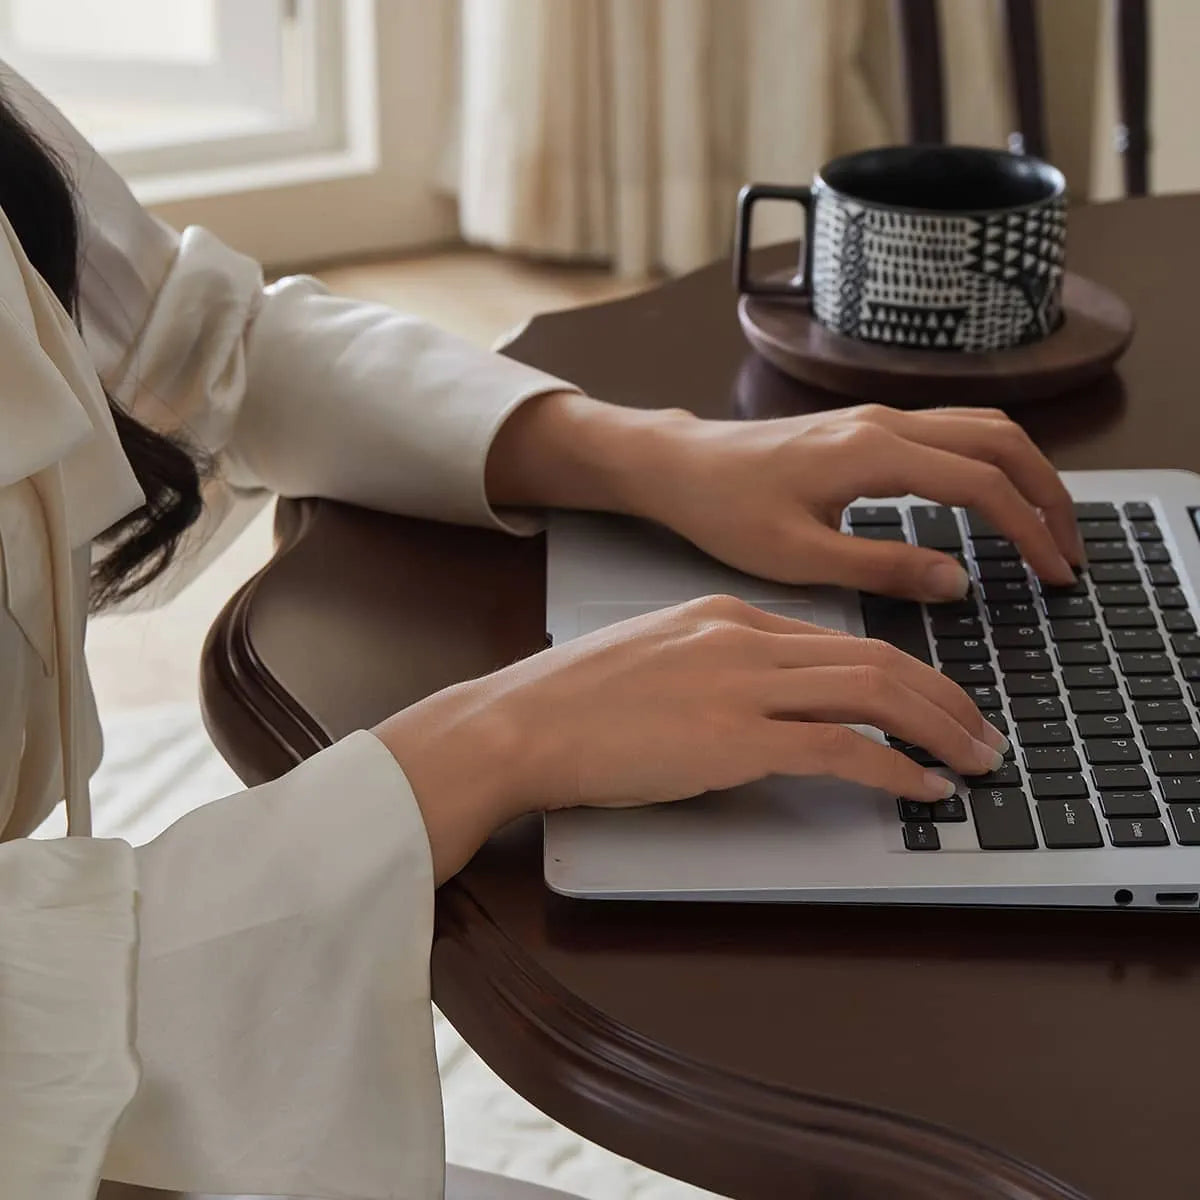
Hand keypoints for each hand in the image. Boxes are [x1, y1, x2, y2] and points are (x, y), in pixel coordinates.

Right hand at [374, 596, 1007, 882]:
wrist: (518, 722)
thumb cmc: (571, 701)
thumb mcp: (652, 659)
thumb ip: (713, 667)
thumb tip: (763, 702)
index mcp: (723, 614)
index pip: (835, 639)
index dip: (900, 672)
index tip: (931, 701)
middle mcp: (742, 638)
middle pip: (874, 658)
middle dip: (943, 696)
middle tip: (983, 731)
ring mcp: (739, 685)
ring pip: (872, 692)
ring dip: (938, 728)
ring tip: (975, 761)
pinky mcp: (732, 739)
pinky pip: (839, 749)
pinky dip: (894, 769)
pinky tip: (922, 789)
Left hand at [486, 394, 1083, 602]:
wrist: (678, 467)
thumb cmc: (723, 510)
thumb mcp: (797, 555)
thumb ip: (881, 567)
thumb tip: (956, 579)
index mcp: (872, 454)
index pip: (981, 483)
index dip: (1029, 529)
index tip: (1054, 575)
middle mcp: (883, 424)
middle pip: (1000, 439)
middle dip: (1048, 492)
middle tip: (1068, 552)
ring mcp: (875, 419)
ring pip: (980, 426)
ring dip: (1024, 470)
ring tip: (1045, 526)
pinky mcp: (864, 428)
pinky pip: (951, 430)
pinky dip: (989, 460)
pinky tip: (990, 500)